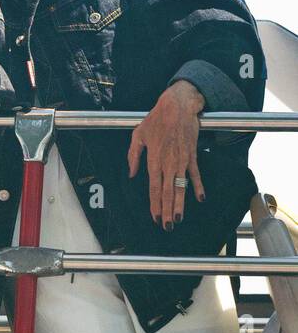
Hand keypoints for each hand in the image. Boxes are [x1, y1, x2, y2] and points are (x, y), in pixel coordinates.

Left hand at [128, 79, 205, 227]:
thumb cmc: (155, 120)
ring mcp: (181, 160)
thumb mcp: (138, 135)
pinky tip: (200, 198)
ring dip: (180, 203)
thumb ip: (133, 156)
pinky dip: (198, 186)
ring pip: (181, 186)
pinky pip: (195, 174)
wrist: (177, 107)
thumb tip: (132, 174)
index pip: (153, 186)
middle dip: (167, 210)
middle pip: (167, 191)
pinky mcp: (192, 156)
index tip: (155, 217)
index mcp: (153, 158)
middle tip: (167, 226)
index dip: (154, 203)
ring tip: (179, 219)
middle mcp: (167, 162)